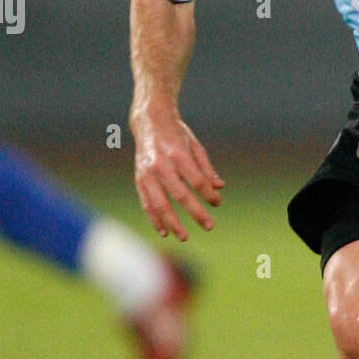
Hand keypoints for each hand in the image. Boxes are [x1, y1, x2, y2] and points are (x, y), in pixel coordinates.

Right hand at [130, 106, 224, 240]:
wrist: (149, 122)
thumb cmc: (176, 134)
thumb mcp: (195, 146)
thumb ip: (206, 169)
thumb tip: (219, 188)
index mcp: (178, 154)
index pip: (197, 181)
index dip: (209, 195)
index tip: (217, 203)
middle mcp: (161, 165)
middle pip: (181, 195)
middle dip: (196, 213)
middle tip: (209, 226)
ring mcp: (148, 173)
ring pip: (160, 203)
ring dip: (172, 222)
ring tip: (184, 237)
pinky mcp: (139, 179)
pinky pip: (146, 203)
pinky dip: (154, 219)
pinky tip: (164, 232)